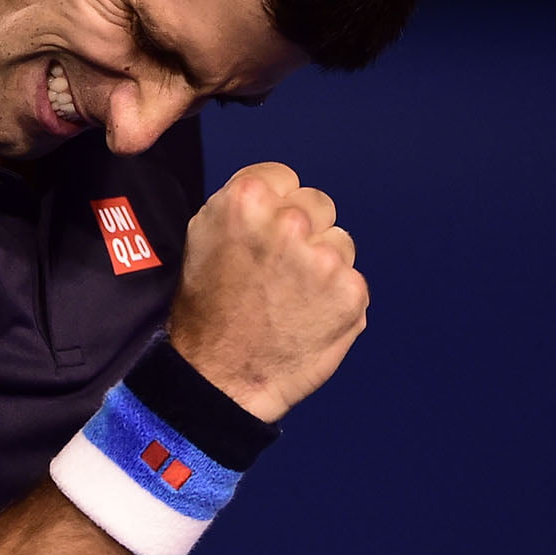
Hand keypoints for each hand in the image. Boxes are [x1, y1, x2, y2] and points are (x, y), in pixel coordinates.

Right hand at [166, 162, 366, 422]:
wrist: (219, 377)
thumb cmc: (207, 312)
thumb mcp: (203, 237)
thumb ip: (242, 206)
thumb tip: (277, 195)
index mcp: (248, 198)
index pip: (285, 177)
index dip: (274, 207)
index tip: (264, 234)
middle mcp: (291, 221)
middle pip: (318, 204)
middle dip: (304, 231)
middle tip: (277, 271)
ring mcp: (325, 258)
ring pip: (340, 242)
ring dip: (322, 265)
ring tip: (290, 298)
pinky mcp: (350, 293)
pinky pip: (352, 281)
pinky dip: (336, 299)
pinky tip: (307, 317)